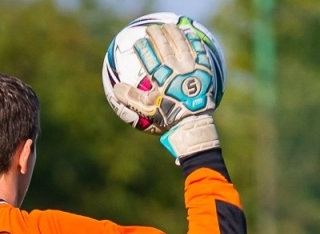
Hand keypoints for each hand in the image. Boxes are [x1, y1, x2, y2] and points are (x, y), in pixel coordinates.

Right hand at [109, 21, 221, 157]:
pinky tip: (189, 34)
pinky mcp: (204, 67)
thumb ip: (130, 97)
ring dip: (173, 32)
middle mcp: (175, 67)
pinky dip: (192, 40)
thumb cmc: (169, 115)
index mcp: (161, 76)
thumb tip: (115, 88)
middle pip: (163, 44)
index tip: (139, 42)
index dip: (142, 46)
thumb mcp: (147, 108)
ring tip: (168, 27)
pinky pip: (198, 49)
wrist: (193, 121)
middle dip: (155, 34)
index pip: (148, 55)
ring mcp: (191, 66)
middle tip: (151, 29)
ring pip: (180, 42)